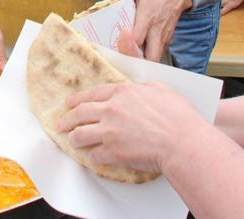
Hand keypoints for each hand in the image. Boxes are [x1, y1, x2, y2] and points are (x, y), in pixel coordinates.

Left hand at [57, 80, 204, 174]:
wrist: (183, 142)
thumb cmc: (178, 117)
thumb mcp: (159, 88)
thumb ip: (142, 86)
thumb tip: (137, 88)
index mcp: (121, 92)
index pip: (92, 94)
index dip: (78, 99)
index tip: (70, 103)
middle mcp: (111, 109)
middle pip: (80, 113)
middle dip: (67, 119)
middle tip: (61, 123)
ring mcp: (109, 131)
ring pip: (81, 135)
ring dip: (74, 139)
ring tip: (72, 141)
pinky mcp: (112, 152)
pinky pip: (94, 155)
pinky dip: (92, 157)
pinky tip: (93, 157)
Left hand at [113, 0, 192, 61]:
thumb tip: (111, 2)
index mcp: (147, 17)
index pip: (138, 39)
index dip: (127, 45)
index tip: (117, 46)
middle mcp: (156, 30)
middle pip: (150, 57)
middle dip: (137, 62)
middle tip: (124, 59)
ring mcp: (163, 37)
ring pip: (155, 59)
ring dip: (143, 62)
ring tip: (129, 59)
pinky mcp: (167, 40)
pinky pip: (158, 54)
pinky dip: (148, 57)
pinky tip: (138, 53)